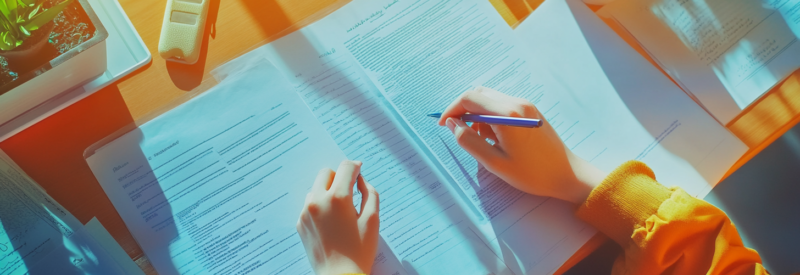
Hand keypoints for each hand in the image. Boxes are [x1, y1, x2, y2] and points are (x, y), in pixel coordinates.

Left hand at [297, 160, 379, 274]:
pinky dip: (320, 206)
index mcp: (338, 198)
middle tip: (350, 190)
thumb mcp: (373, 220)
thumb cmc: (359, 250)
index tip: (359, 170)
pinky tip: (330, 222)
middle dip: (339, 177)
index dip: (355, 166)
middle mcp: (318, 201)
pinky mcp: (300, 223)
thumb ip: (370, 193)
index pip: (345, 167)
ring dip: (327, 191)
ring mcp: (306, 212)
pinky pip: (309, 205)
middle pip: (326, 173)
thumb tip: (360, 180)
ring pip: (316, 188)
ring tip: (339, 210)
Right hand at [438, 87, 606, 204]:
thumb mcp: (494, 162)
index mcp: (507, 114)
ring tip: (482, 140)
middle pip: (479, 94)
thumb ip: (468, 141)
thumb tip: (453, 124)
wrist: (567, 175)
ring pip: (490, 99)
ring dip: (478, 114)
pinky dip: (491, 116)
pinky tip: (495, 138)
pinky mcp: (530, 110)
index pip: (470, 99)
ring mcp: (525, 104)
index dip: (452, 110)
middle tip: (460, 133)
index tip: (444, 125)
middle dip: (464, 110)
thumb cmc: (531, 173)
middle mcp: (517, 103)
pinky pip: (502, 105)